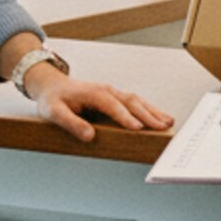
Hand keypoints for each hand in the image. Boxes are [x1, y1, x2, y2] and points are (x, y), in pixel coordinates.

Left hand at [28, 66, 173, 144]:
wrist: (51, 85)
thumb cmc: (53, 100)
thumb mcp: (54, 113)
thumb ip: (71, 123)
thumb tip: (89, 136)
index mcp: (93, 94)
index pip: (113, 106)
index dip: (126, 117)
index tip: (138, 128)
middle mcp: (106, 91)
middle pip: (131, 101)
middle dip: (147, 114)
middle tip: (162, 127)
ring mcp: (112, 92)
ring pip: (136, 100)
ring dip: (152, 111)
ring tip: (168, 122)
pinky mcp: (114, 97)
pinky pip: (134, 102)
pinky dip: (148, 109)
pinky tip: (158, 117)